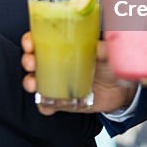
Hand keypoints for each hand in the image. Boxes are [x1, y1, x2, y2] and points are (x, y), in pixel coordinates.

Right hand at [21, 33, 137, 115]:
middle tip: (32, 63)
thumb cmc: (109, 65)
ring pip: (34, 81)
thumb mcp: (109, 54)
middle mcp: (55, 64)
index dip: (30, 40)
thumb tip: (100, 48)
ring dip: (30, 82)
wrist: (119, 90)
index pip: (39, 39)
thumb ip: (105, 50)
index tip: (30, 43)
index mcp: (63, 47)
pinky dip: (45, 106)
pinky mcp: (61, 101)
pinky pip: (47, 105)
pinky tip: (48, 107)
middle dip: (27, 61)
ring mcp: (56, 83)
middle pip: (32, 60)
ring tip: (35, 84)